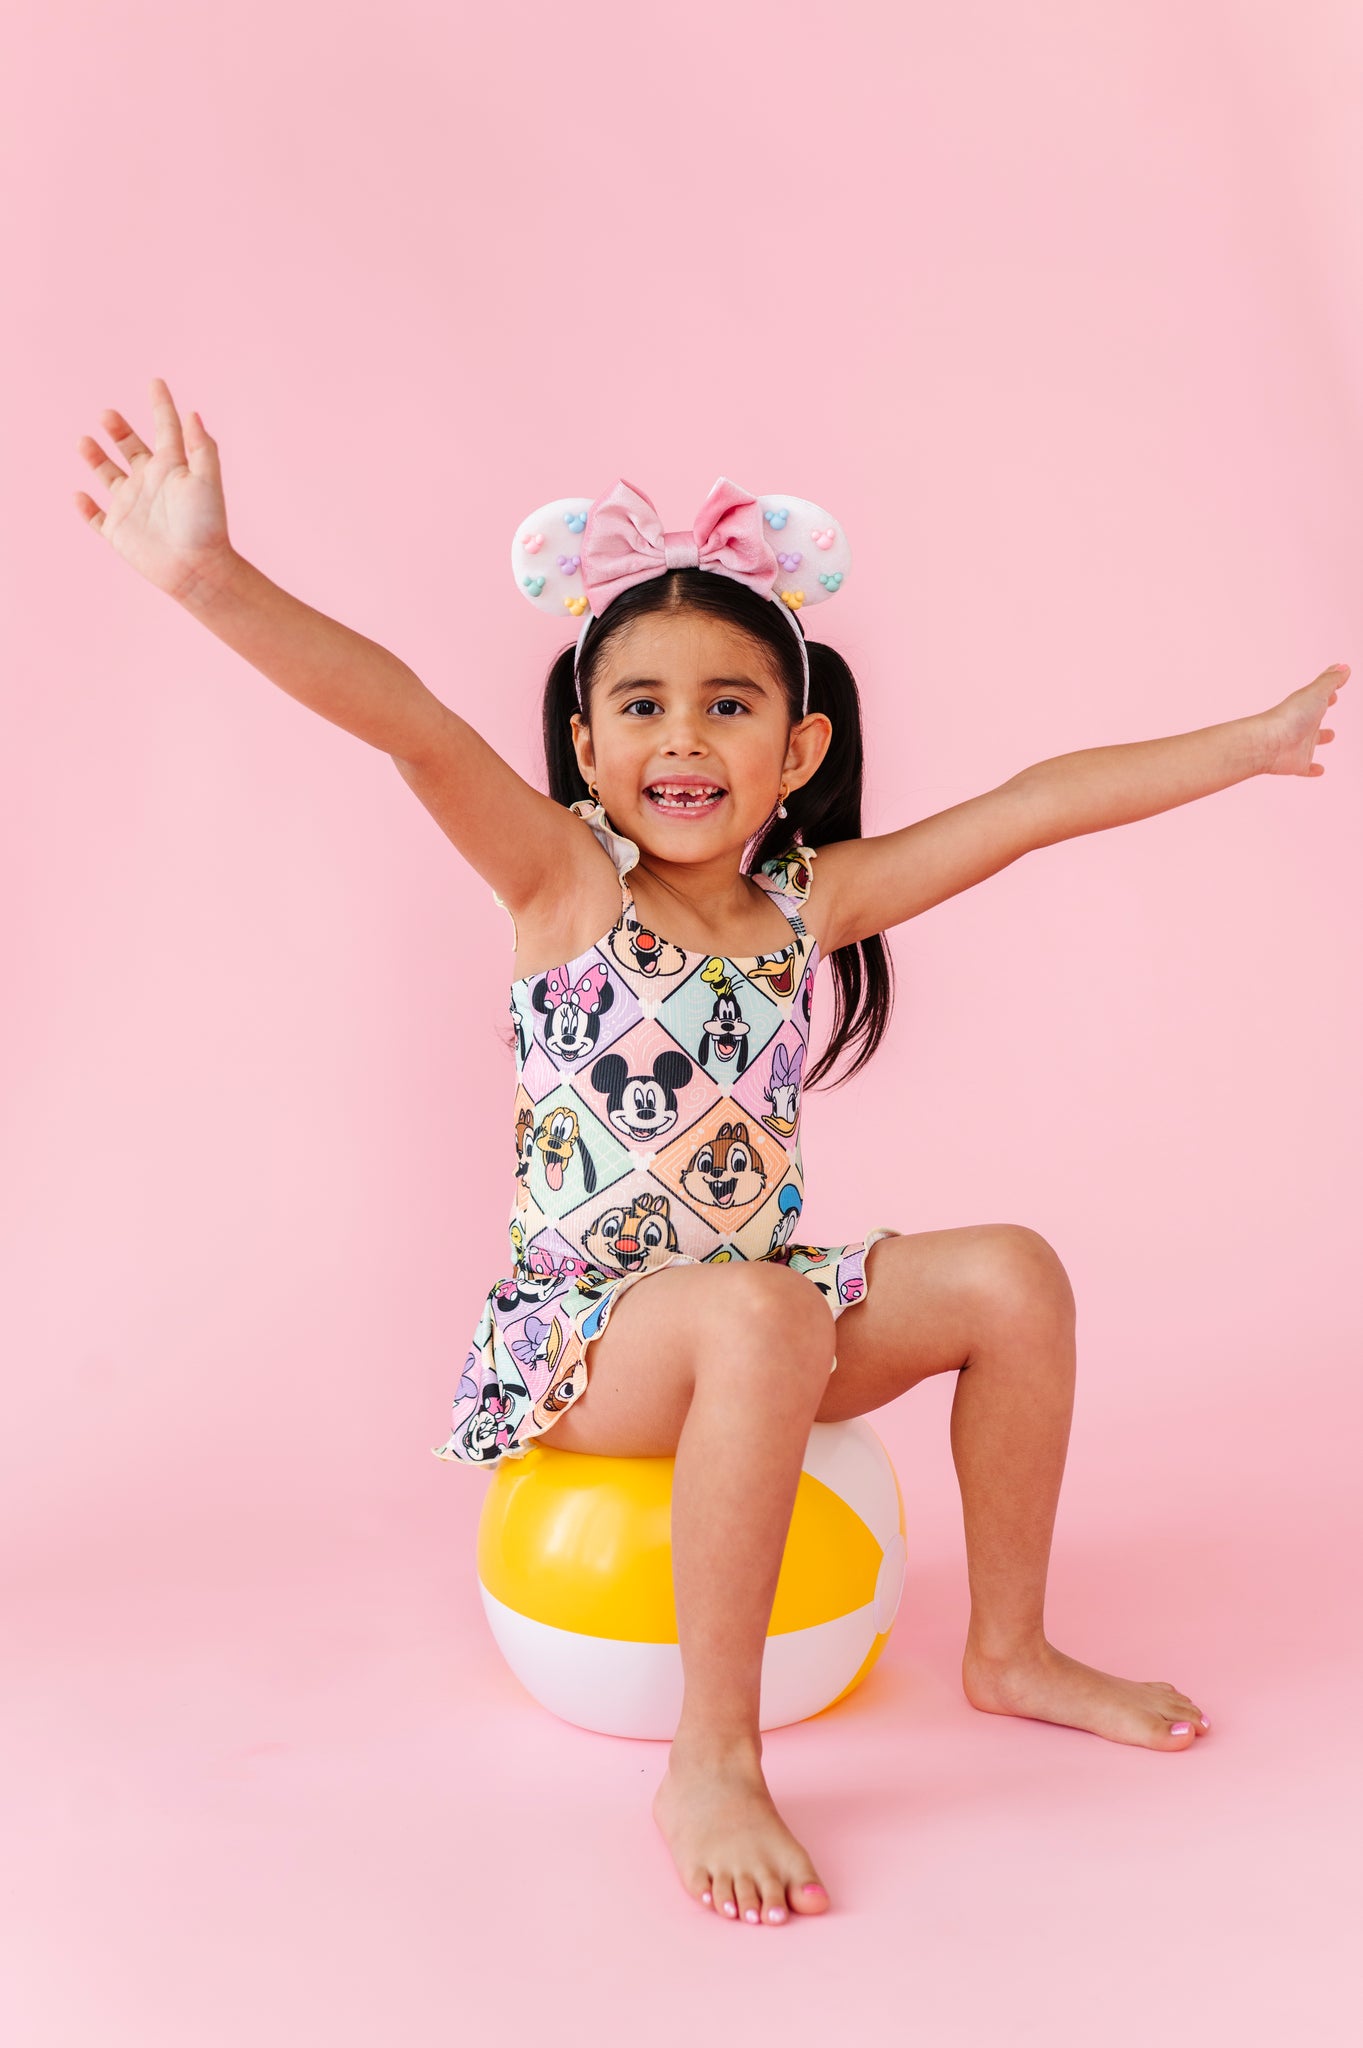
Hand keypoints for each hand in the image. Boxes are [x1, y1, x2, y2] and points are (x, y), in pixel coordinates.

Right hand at [74, 375, 235, 602]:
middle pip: (130, 449)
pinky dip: (86, 508)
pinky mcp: (119, 532)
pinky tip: (79, 494)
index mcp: (172, 468)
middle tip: (107, 414)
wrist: (197, 570)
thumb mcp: (208, 481)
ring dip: (95, 458)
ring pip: (109, 477)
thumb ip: (201, 447)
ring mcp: (132, 507)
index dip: (160, 405)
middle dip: (118, 430)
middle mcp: (150, 484)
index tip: (155, 382)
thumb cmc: (206, 526)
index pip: (164, 429)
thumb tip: (193, 413)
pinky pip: (96, 518)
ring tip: (84, 440)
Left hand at [1255, 664, 1348, 776]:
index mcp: (1306, 707)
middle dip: (1323, 710)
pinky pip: (1306, 768)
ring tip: (1331, 736)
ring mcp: (1299, 744)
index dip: (1328, 691)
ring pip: (1312, 740)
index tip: (1334, 688)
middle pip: (1315, 715)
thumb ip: (1331, 681)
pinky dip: (1313, 769)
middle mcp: (1302, 724)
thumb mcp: (1316, 693)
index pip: (1319, 696)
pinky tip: (1320, 771)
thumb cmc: (1290, 716)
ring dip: (1322, 737)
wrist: (1269, 743)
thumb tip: (1343, 666)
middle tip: (1333, 703)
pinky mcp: (1297, 763)